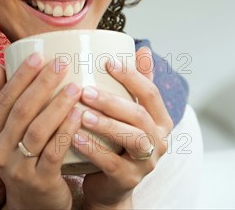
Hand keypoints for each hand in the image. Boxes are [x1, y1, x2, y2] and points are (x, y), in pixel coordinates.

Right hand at [0, 53, 82, 209]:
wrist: (33, 204)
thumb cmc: (23, 159)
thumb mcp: (5, 134)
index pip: (3, 99)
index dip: (20, 76)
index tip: (38, 55)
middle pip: (21, 111)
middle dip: (42, 84)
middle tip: (61, 63)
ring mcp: (18, 167)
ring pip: (37, 130)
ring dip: (57, 105)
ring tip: (75, 86)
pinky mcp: (40, 180)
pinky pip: (54, 151)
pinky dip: (66, 131)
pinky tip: (79, 114)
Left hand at [72, 46, 173, 209]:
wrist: (108, 185)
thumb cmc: (116, 141)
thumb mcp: (127, 112)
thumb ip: (136, 84)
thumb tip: (143, 49)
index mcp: (159, 120)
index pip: (150, 94)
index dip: (132, 77)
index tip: (107, 62)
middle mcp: (158, 141)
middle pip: (140, 117)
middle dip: (113, 102)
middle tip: (85, 91)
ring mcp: (146, 163)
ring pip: (132, 140)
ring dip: (106, 125)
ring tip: (81, 114)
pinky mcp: (128, 181)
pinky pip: (112, 164)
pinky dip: (93, 150)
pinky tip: (74, 138)